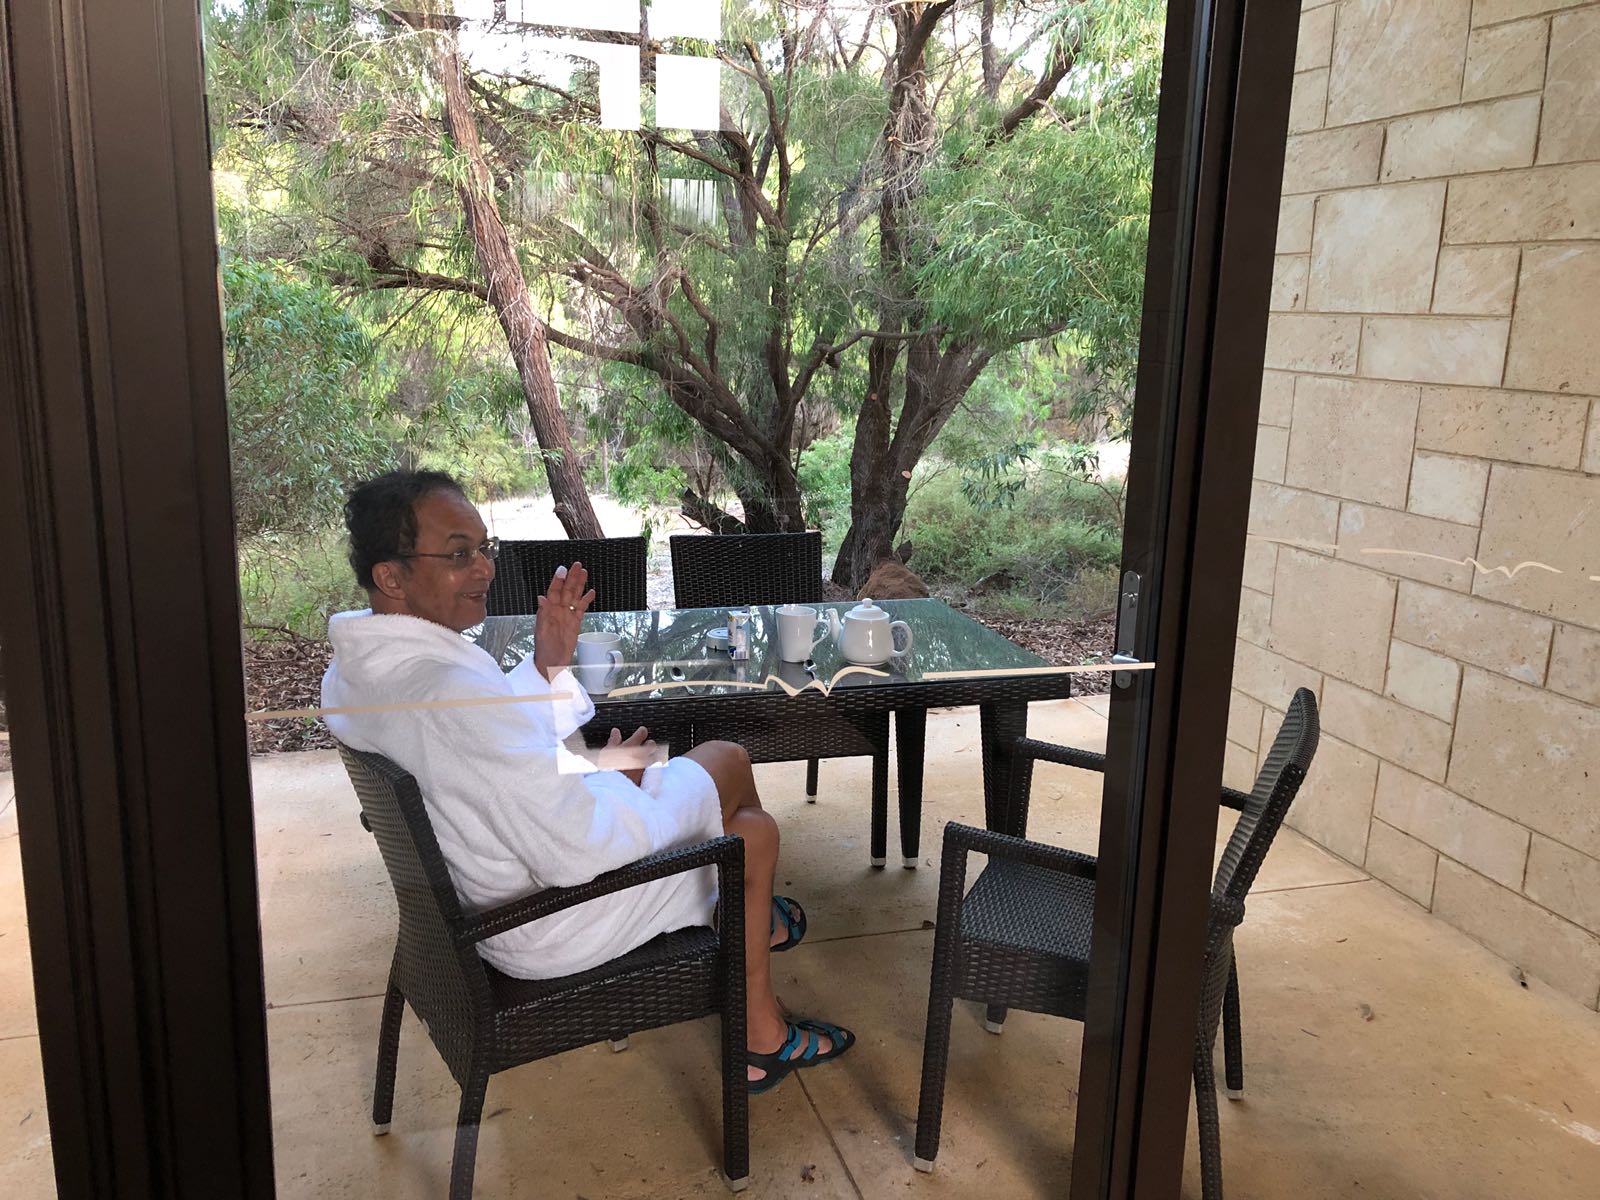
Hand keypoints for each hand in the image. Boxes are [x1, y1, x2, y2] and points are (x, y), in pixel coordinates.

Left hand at [532, 562, 596, 682]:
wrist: (552, 663)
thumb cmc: (544, 650)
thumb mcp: (542, 632)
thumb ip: (542, 614)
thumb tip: (541, 598)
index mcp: (549, 611)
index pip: (554, 591)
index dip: (558, 580)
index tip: (563, 569)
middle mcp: (558, 611)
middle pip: (566, 590)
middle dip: (571, 577)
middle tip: (577, 565)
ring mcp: (567, 616)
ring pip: (574, 596)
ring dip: (579, 585)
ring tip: (584, 573)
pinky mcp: (575, 623)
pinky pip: (581, 608)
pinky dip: (586, 600)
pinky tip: (591, 592)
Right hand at [598, 726, 656, 786]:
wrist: (612, 789)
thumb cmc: (607, 770)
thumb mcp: (606, 753)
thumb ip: (613, 741)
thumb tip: (616, 732)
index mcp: (631, 746)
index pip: (642, 733)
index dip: (641, 732)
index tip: (641, 731)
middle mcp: (640, 755)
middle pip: (652, 745)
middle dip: (649, 744)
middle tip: (645, 745)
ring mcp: (644, 766)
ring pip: (653, 757)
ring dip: (650, 756)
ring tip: (643, 758)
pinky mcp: (644, 777)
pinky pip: (649, 769)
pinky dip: (647, 767)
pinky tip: (642, 769)